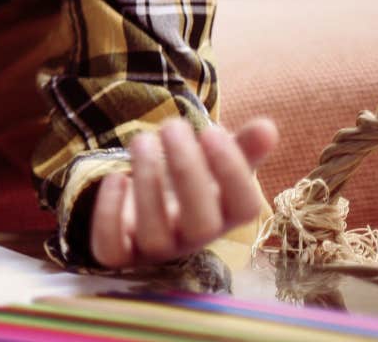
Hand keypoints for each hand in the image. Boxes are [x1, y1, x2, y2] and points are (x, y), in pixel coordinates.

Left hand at [89, 116, 278, 267]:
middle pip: (201, 223)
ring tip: (142, 140)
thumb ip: (240, 147)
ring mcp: (155, 250)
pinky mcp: (119, 252)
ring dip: (147, 182)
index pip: (244, 208)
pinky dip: (109, 214)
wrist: (147, 212)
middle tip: (172, 126)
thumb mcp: (214, 164)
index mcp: (224, 216)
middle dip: (186, 170)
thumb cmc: (189, 185)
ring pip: (155, 235)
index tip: (212, 131)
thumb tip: (268, 127)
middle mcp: (193, 239)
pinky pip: (111, 250)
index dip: (231, 170)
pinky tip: (116, 178)